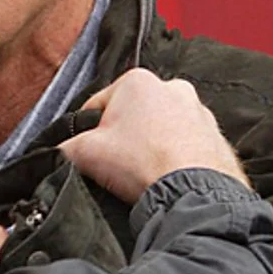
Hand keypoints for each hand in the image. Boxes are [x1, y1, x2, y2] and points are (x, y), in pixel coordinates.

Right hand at [59, 69, 247, 201]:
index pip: (98, 105)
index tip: (89, 154)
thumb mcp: (84, 153)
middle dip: (124, 138)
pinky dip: (177, 159)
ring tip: (144, 175)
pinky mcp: (216, 137)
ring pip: (162, 130)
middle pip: (133, 116)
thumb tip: (56, 153)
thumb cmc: (142, 164)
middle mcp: (173, 88)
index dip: (88, 133)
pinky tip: (168, 177)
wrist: (193, 193)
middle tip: (118, 167)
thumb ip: (63, 147)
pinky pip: (186, 146)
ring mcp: (198, 112)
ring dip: (152, 147)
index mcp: (138, 81)